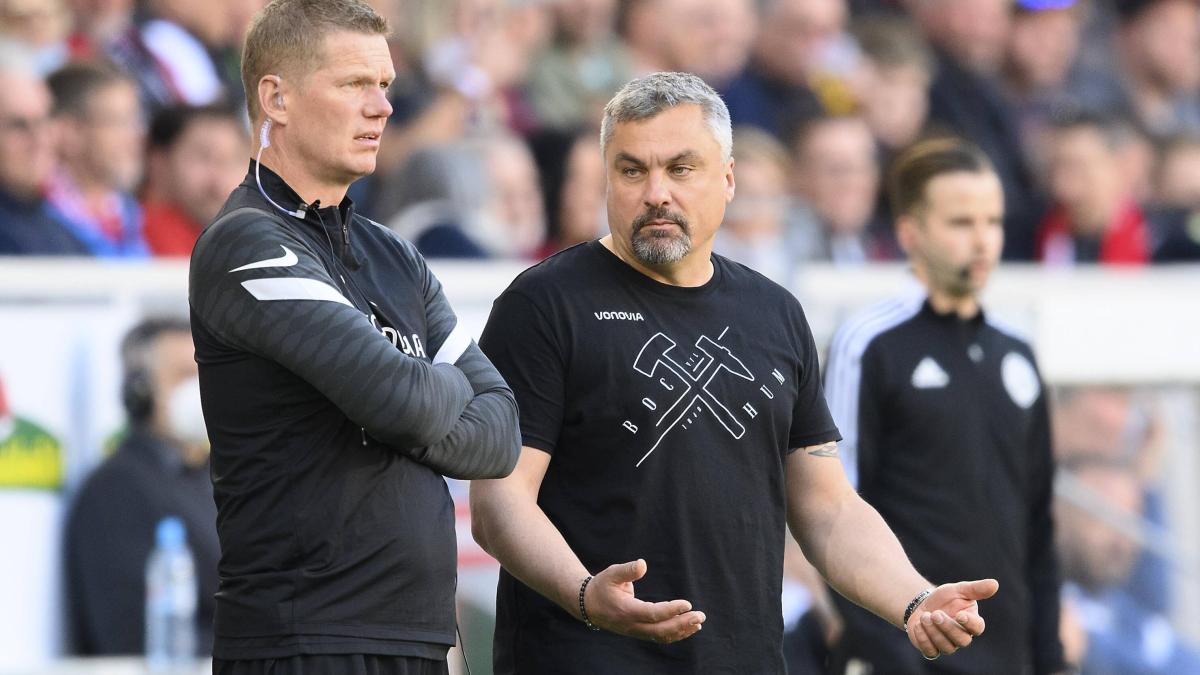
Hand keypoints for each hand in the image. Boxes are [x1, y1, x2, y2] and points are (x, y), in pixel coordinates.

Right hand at [581, 559, 705, 643]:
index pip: (652, 614)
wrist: (588, 605)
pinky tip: (688, 627)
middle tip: (700, 615)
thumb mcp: (611, 573)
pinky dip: (675, 633)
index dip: (671, 610)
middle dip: (682, 624)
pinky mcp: (639, 632)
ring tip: (698, 622)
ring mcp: (636, 631)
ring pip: (662, 636)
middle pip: (661, 630)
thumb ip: (627, 570)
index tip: (687, 604)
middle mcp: (632, 625)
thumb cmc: (602, 586)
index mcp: (626, 610)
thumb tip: (643, 564)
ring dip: (682, 630)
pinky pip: (659, 636)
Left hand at [906, 579, 998, 659]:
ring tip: (925, 616)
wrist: (922, 604)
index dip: (970, 623)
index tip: (959, 615)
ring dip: (934, 632)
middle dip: (948, 627)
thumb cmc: (944, 598)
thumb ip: (976, 589)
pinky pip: (930, 652)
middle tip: (936, 614)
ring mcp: (947, 645)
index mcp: (971, 621)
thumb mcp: (958, 590)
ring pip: (947, 647)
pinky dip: (923, 639)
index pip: (977, 627)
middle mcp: (962, 636)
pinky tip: (918, 625)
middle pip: (962, 640)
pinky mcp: (932, 649)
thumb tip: (995, 584)